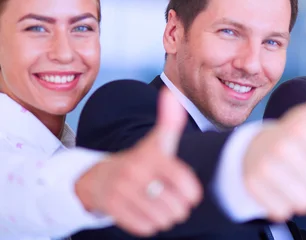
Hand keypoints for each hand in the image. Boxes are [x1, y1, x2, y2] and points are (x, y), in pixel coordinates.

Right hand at [76, 89, 202, 235]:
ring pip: (161, 219)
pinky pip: (144, 227)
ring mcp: (122, 189)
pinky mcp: (112, 207)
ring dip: (165, 218)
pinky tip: (146, 215)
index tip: (190, 194)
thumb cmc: (140, 160)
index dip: (191, 193)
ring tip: (160, 208)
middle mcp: (136, 171)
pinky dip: (149, 225)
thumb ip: (170, 122)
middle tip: (171, 201)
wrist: (99, 176)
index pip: (184, 182)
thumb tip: (171, 95)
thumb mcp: (157, 141)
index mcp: (152, 156)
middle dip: (178, 208)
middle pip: (176, 206)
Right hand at [243, 58, 305, 221]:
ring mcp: (265, 167)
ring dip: (303, 194)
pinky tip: (277, 186)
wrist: (255, 150)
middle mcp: (283, 145)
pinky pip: (284, 211)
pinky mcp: (252, 187)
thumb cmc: (296, 134)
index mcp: (303, 128)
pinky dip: (283, 204)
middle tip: (304, 165)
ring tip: (293, 175)